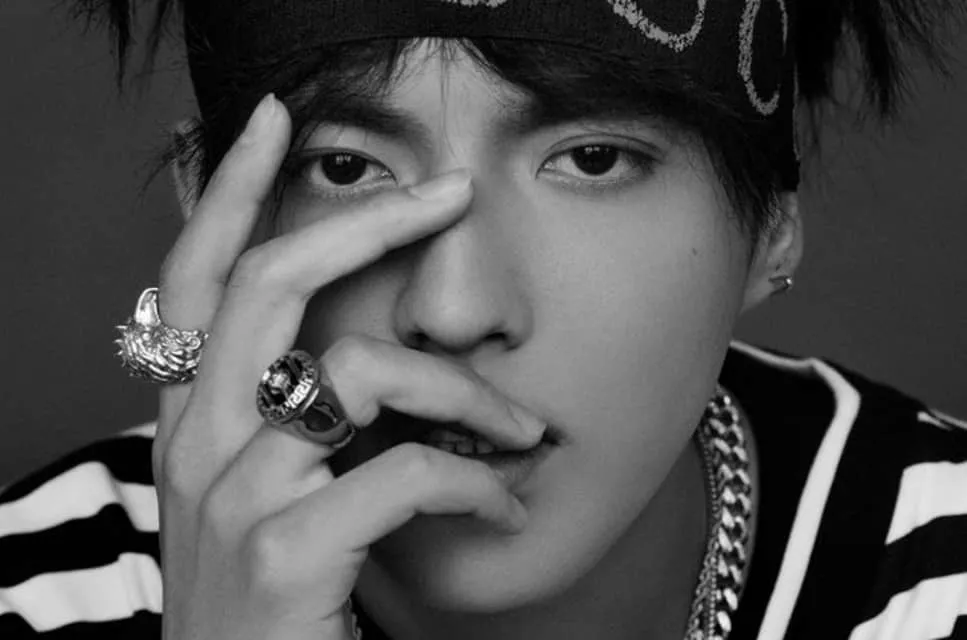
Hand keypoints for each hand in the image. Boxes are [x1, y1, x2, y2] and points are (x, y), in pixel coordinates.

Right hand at [152, 94, 544, 639]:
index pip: (195, 281)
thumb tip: (364, 362)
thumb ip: (286, 426)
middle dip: (364, 221)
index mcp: (192, 425)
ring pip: (359, 375)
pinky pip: (407, 473)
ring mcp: (234, 497)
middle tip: (448, 191)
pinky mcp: (282, 554)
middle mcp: (199, 446)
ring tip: (523, 429)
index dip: (225, 194)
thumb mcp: (257, 500)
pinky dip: (475, 481)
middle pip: (269, 286)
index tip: (268, 123)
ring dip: (465, 392)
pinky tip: (504, 507)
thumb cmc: (268, 609)